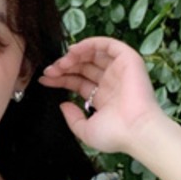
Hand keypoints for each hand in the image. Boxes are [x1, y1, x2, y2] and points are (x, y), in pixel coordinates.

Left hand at [39, 37, 166, 154]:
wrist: (135, 130)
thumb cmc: (114, 134)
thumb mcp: (86, 131)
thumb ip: (73, 119)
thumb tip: (63, 105)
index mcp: (102, 98)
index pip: (78, 82)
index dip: (61, 79)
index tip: (45, 79)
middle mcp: (111, 82)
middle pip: (83, 67)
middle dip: (64, 67)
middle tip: (50, 70)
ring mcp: (119, 70)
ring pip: (93, 54)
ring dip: (75, 55)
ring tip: (61, 63)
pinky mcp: (128, 60)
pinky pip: (107, 45)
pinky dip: (90, 44)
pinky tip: (74, 51)